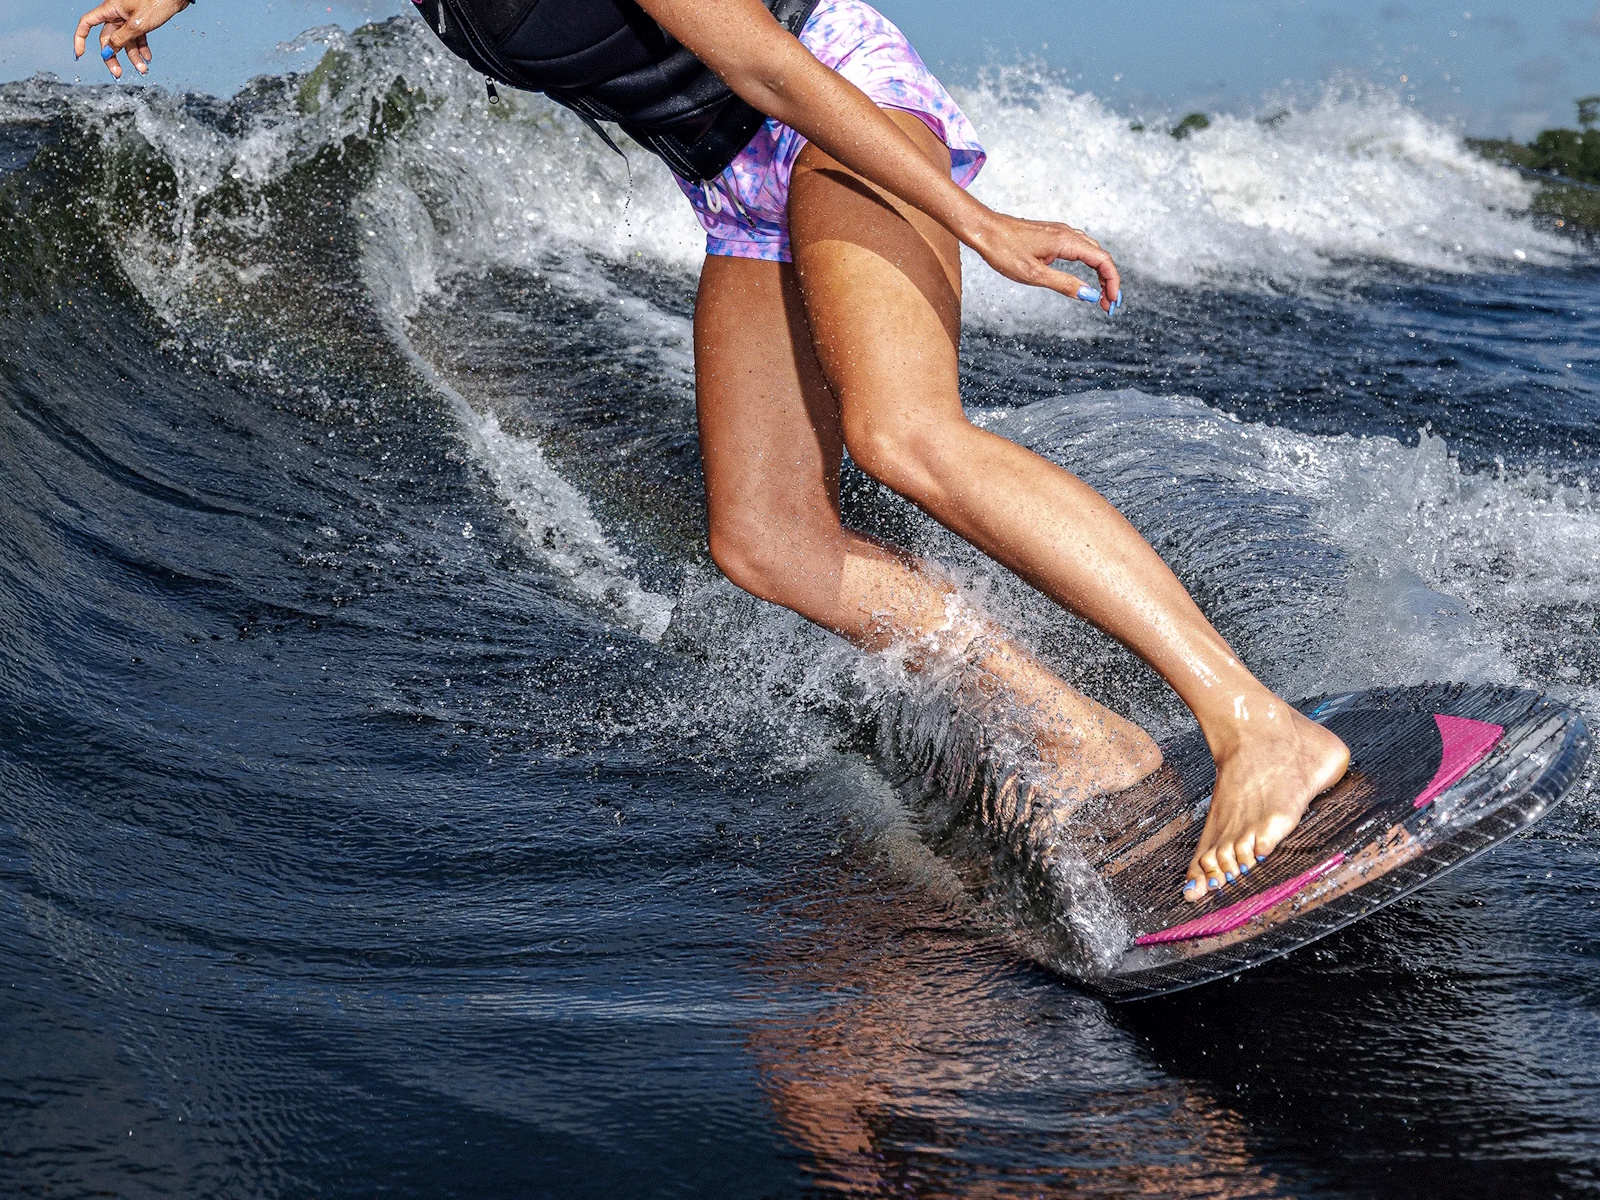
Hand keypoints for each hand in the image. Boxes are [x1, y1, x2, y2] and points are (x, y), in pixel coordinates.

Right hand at [74, 0, 186, 79]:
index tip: (79, 55)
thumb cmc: (157, 2)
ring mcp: (128, 17)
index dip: (80, 38)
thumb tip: (107, 52)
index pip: (87, 23)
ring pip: (125, 41)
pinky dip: (142, 48)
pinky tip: (148, 58)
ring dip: (132, 56)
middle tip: (118, 73)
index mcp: (110, 9)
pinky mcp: (141, 21)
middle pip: (108, 38)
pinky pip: (137, 38)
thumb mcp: (138, 25)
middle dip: (112, 56)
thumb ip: (121, 39)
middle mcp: (116, 13)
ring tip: (143, 70)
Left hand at [968, 211, 1122, 314]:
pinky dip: (1087, 264)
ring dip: (1099, 273)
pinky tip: (1083, 277)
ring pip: (1090, 252)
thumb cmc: (1004, 250)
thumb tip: (1088, 295)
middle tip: (1107, 304)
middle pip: (1100, 256)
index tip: (1112, 301)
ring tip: (1099, 295)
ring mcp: (1060, 233)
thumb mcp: (1034, 274)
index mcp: (1066, 242)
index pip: (1103, 260)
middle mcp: (1067, 234)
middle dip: (1108, 280)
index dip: (1112, 282)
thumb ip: (1064, 284)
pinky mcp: (1052, 236)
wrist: (984, 229)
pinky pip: (1079, 249)